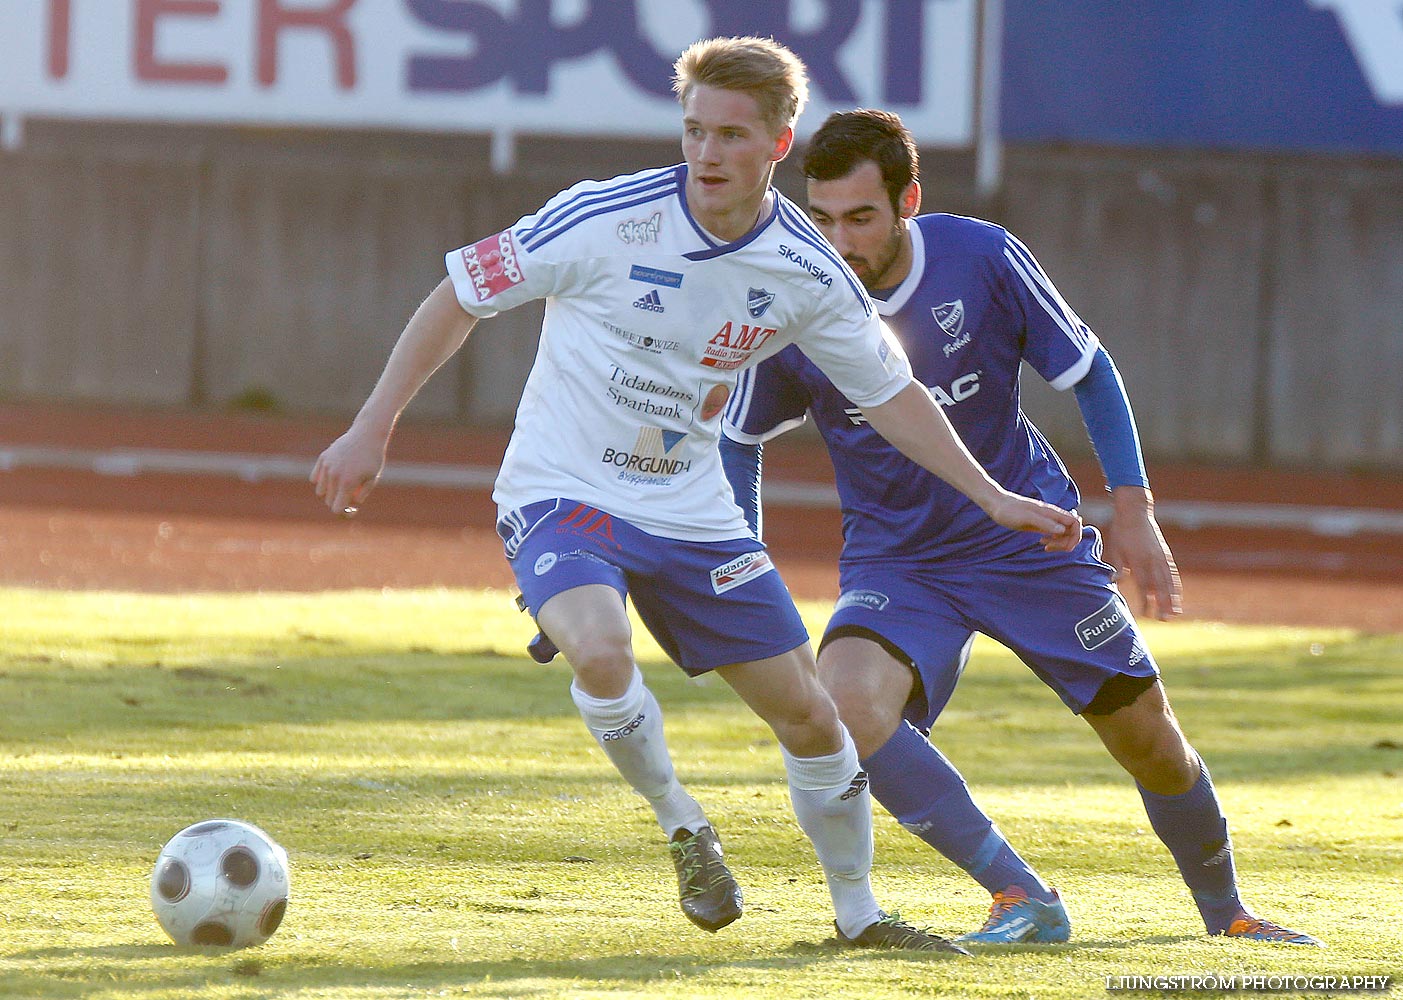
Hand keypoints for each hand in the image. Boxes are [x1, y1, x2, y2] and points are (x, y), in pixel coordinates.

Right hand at [309, 424, 388, 517]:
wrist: (367, 435)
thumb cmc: (373, 458)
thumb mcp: (373, 479)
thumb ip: (361, 495)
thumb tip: (349, 504)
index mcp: (348, 483)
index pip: (336, 509)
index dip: (344, 513)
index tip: (352, 509)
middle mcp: (334, 475)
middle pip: (329, 501)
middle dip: (339, 502)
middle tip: (350, 496)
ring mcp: (327, 466)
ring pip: (320, 491)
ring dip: (329, 492)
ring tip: (342, 486)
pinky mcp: (323, 458)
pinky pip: (315, 478)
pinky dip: (321, 481)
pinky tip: (333, 477)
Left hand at [985, 490, 1083, 551]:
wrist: (997, 505)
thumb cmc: (1009, 511)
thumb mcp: (1026, 517)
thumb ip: (1044, 523)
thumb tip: (1063, 530)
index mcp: (1051, 512)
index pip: (1075, 523)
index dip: (1075, 536)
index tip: (1062, 546)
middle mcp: (1052, 515)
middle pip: (1072, 529)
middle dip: (1067, 542)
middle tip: (1050, 548)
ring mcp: (1046, 519)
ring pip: (1064, 532)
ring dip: (1060, 542)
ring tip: (1045, 546)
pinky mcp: (1040, 523)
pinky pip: (1055, 532)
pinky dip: (1053, 540)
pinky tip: (1042, 542)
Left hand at [1102, 486, 1182, 619]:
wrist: (1135, 512)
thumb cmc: (1121, 531)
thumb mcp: (1115, 548)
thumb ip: (1118, 566)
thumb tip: (1115, 581)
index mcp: (1139, 560)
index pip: (1143, 585)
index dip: (1145, 600)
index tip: (1145, 613)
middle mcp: (1153, 560)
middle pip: (1160, 586)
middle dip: (1163, 604)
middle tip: (1165, 619)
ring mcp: (1161, 557)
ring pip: (1169, 581)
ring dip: (1172, 598)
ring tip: (1175, 613)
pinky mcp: (1165, 554)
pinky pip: (1172, 573)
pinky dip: (1175, 585)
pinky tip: (1177, 595)